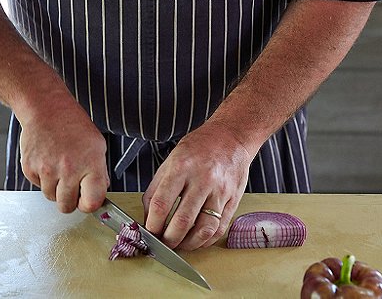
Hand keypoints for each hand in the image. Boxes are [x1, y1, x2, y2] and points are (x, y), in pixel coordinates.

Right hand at [19, 100, 108, 212]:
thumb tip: (98, 193)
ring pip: (51, 198)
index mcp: (90, 164)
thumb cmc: (74, 125)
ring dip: (56, 189)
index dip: (89, 205)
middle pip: (67, 206)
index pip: (91, 203)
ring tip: (60, 169)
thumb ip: (100, 172)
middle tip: (72, 187)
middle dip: (71, 200)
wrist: (47, 109)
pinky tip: (49, 162)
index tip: (88, 201)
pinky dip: (43, 179)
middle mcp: (69, 169)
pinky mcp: (30, 168)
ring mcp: (47, 170)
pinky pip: (38, 186)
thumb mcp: (97, 145)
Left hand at [142, 122, 254, 250]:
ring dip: (189, 244)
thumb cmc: (199, 148)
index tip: (150, 232)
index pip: (161, 204)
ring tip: (180, 245)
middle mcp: (202, 180)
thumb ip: (156, 190)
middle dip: (169, 239)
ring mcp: (220, 191)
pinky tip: (197, 240)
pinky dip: (206, 240)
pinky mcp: (233, 199)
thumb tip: (148, 218)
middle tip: (163, 243)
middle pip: (182, 221)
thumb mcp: (170, 161)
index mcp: (181, 167)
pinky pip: (220, 228)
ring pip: (204, 229)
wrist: (231, 137)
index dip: (152, 225)